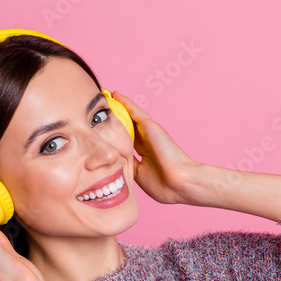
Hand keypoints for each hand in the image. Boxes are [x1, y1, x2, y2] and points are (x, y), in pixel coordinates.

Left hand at [109, 90, 204, 206]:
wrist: (180, 184)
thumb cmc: (164, 186)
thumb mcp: (139, 176)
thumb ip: (128, 165)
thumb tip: (113, 159)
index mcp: (145, 155)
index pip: (128, 142)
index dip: (116, 137)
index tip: (103, 133)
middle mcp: (148, 142)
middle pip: (129, 127)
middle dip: (116, 120)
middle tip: (100, 112)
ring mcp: (150, 133)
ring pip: (131, 117)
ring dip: (119, 107)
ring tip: (105, 97)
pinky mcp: (151, 127)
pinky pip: (136, 111)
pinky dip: (126, 102)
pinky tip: (116, 94)